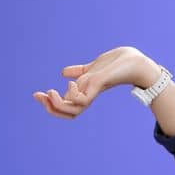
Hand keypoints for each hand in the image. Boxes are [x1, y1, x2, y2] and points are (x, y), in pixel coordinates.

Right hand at [33, 46, 159, 118]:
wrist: (137, 61)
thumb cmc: (119, 64)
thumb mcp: (93, 67)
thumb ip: (80, 72)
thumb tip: (62, 73)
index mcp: (86, 92)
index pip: (66, 105)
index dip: (51, 103)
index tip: (37, 94)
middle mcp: (89, 95)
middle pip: (67, 113)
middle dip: (50, 106)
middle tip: (39, 95)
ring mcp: (94, 91)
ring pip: (72, 111)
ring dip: (57, 104)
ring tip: (51, 92)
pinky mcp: (99, 85)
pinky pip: (82, 101)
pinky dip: (72, 94)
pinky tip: (72, 83)